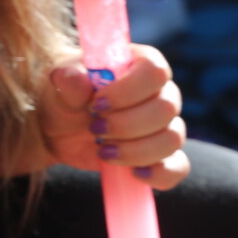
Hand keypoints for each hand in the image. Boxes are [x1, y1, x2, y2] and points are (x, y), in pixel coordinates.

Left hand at [42, 44, 190, 190]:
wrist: (62, 127)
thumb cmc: (67, 96)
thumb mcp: (60, 86)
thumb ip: (67, 81)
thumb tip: (70, 78)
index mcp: (142, 64)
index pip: (154, 73)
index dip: (128, 91)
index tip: (97, 104)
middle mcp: (161, 92)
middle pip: (166, 109)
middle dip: (127, 125)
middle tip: (94, 129)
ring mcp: (165, 125)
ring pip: (172, 139)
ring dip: (136, 151)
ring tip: (104, 152)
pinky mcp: (161, 155)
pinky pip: (177, 167)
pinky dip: (160, 174)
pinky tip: (135, 173)